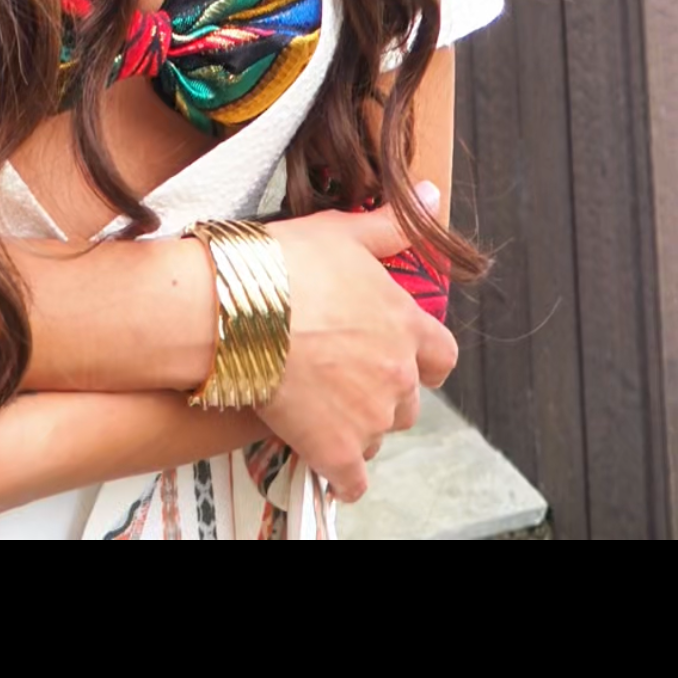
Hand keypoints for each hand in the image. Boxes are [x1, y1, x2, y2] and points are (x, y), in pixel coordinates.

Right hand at [259, 199, 456, 503]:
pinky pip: (352, 481)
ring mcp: (370, 418)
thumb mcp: (343, 232)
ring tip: (322, 406)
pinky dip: (342, 476)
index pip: (443, 357)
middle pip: (410, 402)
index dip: (421, 357)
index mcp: (405, 325)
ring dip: (359, 426)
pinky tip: (325, 461)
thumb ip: (394, 225)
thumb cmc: (287, 264)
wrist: (235, 310)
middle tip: (345, 377)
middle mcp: (398, 376)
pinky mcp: (337, 451)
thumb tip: (432, 196)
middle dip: (384, 393)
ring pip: (379, 435)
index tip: (395, 353)